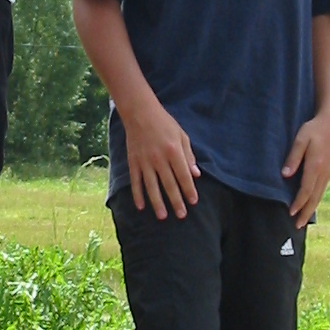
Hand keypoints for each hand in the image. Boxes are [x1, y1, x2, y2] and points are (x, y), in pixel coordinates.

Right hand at [123, 96, 199, 218]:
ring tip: (162, 216)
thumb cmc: (165, 124)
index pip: (183, 175)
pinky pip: (136, 181)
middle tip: (181, 215)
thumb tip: (196, 175)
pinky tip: (141, 206)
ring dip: (157, 202)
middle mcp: (159, 158)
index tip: (193, 202)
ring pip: (152, 186)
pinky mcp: (133, 161)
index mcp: (174, 151)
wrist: (140, 113)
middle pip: (169, 184)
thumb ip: (188, 156)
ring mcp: (145, 161)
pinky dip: (137, 194)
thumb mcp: (182, 136)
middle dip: (176, 201)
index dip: (189, 190)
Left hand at [283, 107, 329, 227]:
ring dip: (311, 208)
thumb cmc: (314, 129)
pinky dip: (316, 199)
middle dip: (305, 212)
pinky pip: (322, 189)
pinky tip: (311, 203)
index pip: (306, 190)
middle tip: (298, 226)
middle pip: (314, 198)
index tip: (290, 213)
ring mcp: (328, 172)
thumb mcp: (300, 140)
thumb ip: (293, 158)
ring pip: (319, 195)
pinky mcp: (329, 170)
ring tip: (303, 219)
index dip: (298, 203)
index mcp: (315, 166)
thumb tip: (285, 175)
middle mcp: (323, 173)